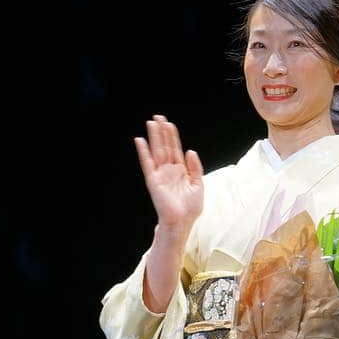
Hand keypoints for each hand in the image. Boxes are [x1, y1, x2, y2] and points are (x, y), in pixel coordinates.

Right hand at [134, 115, 203, 236]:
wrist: (182, 222)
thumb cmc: (190, 208)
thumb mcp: (198, 185)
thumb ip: (195, 167)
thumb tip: (190, 151)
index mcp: (181, 171)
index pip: (175, 149)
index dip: (172, 136)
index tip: (169, 124)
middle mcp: (169, 171)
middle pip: (165, 147)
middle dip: (162, 132)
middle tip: (158, 117)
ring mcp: (160, 174)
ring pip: (156, 151)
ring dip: (154, 137)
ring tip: (151, 122)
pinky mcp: (153, 181)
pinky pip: (147, 163)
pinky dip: (143, 152)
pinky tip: (140, 140)